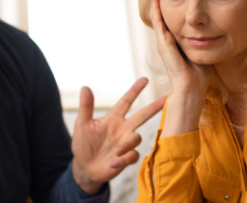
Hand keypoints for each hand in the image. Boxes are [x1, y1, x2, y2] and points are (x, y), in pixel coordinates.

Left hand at [71, 78, 165, 194]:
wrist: (85, 168)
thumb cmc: (83, 144)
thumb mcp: (82, 125)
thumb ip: (86, 107)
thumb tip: (85, 87)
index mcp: (113, 118)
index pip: (126, 101)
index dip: (135, 90)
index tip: (145, 79)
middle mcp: (123, 129)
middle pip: (142, 116)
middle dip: (153, 107)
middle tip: (165, 98)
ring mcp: (126, 143)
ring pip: (137, 138)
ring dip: (127, 145)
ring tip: (115, 152)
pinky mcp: (127, 157)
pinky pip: (133, 155)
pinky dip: (124, 159)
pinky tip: (112, 163)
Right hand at [150, 0, 207, 136]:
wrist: (191, 89)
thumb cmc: (199, 74)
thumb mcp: (202, 50)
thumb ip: (204, 39)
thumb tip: (215, 28)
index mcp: (175, 40)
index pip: (171, 16)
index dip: (171, 1)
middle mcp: (166, 39)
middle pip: (161, 13)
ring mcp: (163, 41)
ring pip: (157, 15)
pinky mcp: (163, 44)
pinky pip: (159, 22)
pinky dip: (156, 8)